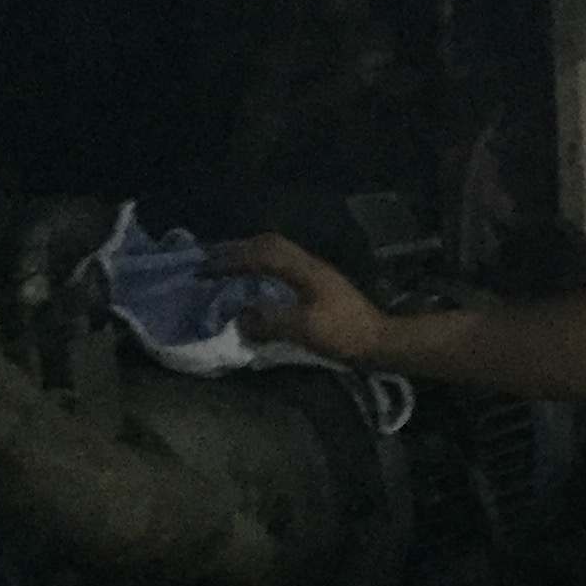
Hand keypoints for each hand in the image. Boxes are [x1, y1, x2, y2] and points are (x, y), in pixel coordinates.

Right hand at [211, 233, 391, 367]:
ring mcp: (315, 273)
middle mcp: (309, 264)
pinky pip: (283, 265)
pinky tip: (255, 281)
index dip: (231, 259)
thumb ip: (272, 321)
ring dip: (250, 255)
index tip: (205, 269)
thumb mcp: (306, 330)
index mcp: (305, 270)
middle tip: (209, 260)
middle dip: (237, 249)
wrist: (380, 340)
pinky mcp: (319, 284)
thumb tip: (240, 317)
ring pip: (277, 252)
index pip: (261, 254)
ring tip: (226, 266)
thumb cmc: (345, 334)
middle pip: (269, 244)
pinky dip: (262, 267)